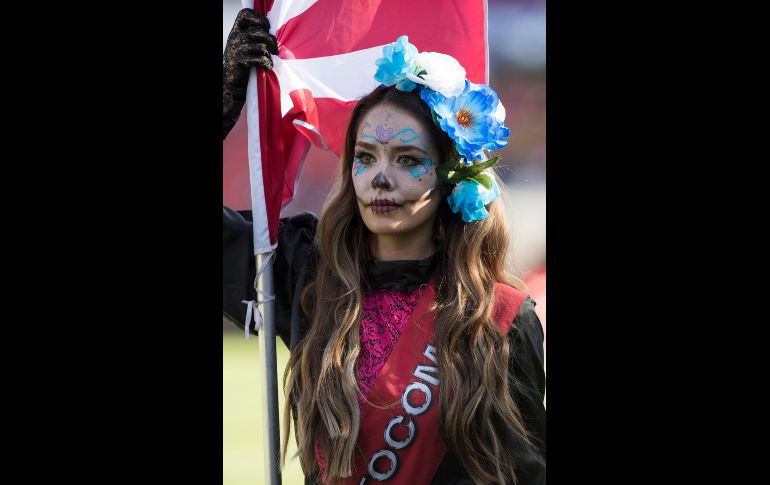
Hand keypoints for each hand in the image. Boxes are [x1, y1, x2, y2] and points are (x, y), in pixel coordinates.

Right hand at [223, 8, 278, 138]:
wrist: (231, 87)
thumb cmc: (244, 67)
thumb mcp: (248, 49)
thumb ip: (256, 39)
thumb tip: (274, 35)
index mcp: (236, 32)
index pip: (245, 14)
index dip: (258, 18)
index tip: (267, 27)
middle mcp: (234, 38)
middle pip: (259, 32)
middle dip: (271, 41)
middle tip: (274, 50)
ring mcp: (236, 49)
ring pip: (262, 46)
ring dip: (269, 55)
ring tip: (269, 61)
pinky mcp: (239, 61)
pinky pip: (261, 58)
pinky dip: (267, 63)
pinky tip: (267, 67)